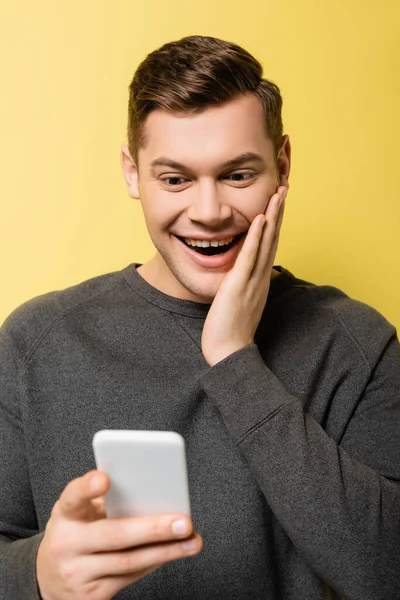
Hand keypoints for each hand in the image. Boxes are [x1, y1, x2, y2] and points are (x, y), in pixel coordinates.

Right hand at [36, 470, 202, 599]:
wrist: (48, 579)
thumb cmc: (75, 532)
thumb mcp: (79, 511)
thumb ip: (105, 500)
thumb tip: (150, 491)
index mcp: (65, 514)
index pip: (73, 496)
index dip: (88, 487)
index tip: (105, 478)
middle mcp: (66, 544)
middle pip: (113, 535)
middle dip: (153, 529)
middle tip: (183, 521)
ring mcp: (77, 573)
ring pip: (128, 562)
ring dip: (166, 551)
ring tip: (191, 541)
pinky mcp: (89, 597)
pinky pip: (129, 578)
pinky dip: (154, 562)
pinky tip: (171, 552)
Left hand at [201, 186, 286, 365]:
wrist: (228, 352)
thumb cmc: (231, 329)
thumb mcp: (240, 302)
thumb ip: (244, 286)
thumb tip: (246, 276)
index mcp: (259, 279)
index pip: (269, 244)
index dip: (275, 221)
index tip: (278, 201)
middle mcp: (260, 277)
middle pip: (273, 238)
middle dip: (279, 211)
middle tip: (284, 186)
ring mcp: (252, 281)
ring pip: (266, 243)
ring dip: (273, 216)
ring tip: (278, 193)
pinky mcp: (239, 286)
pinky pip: (249, 257)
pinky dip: (256, 237)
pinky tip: (261, 219)